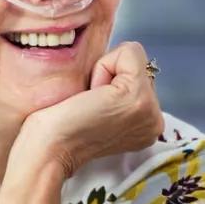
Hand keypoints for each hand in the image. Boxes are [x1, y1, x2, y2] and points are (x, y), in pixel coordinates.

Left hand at [12, 40, 162, 177]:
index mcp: (147, 125)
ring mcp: (151, 110)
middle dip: (108, 76)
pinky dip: (103, 67)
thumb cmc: (58, 132)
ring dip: (103, 73)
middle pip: (136, 65)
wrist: (48, 150)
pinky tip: (91, 96)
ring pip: (132, 59)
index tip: (91, 106)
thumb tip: (111, 69)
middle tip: (90, 106)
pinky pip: (129, 53)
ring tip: (90, 103)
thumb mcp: (99, 108)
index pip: (137, 74)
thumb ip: (115, 91)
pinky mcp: (139, 98)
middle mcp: (155, 120)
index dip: (106, 79)